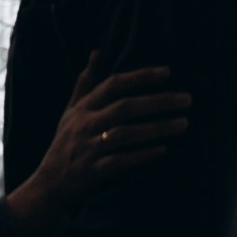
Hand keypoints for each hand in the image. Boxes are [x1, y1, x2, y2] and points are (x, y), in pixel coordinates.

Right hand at [7, 53, 190, 236]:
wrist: (49, 184)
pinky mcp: (93, 171)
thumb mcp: (71, 111)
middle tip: (187, 100)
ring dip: (156, 128)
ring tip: (183, 124)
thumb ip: (86, 83)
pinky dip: (142, 155)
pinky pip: (121, 161)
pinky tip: (162, 150)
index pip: (114, 84)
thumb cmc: (66, 143)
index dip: (140, 76)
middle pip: (125, 107)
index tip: (168, 72)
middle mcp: (85, 124)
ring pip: (126, 134)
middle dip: (158, 102)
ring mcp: (89, 148)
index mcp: (83, 108)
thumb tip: (96, 52)